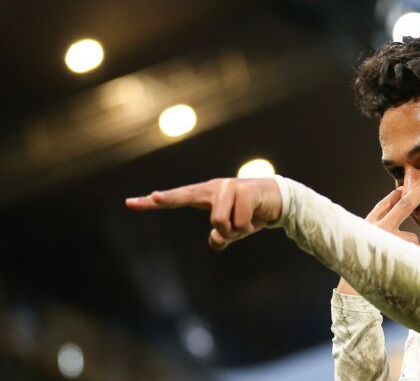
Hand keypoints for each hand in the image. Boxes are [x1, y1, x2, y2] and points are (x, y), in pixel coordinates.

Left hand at [125, 178, 281, 250]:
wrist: (279, 199)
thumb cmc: (251, 213)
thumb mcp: (234, 228)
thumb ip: (221, 236)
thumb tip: (216, 241)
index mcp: (208, 195)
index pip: (177, 199)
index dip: (154, 203)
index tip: (131, 202)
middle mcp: (215, 188)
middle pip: (195, 204)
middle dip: (178, 203)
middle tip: (162, 199)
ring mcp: (229, 188)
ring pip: (222, 223)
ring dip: (238, 231)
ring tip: (248, 222)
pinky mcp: (245, 191)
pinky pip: (239, 223)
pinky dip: (249, 227)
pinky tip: (257, 217)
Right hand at [337, 174, 419, 294]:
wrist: (352, 290)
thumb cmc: (361, 265)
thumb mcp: (367, 242)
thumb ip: (380, 231)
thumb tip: (400, 221)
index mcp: (368, 224)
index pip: (384, 203)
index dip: (397, 193)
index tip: (406, 185)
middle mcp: (377, 227)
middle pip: (404, 204)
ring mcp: (388, 239)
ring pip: (411, 238)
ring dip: (410, 249)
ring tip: (398, 262)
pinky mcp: (398, 252)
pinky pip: (414, 253)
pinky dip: (414, 260)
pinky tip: (404, 267)